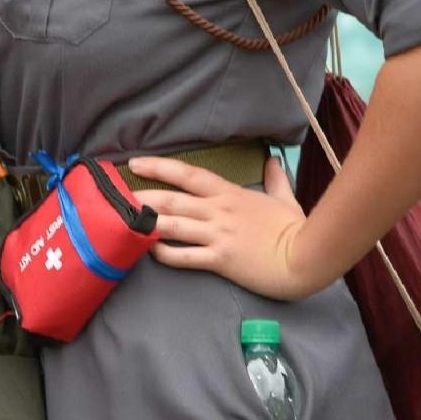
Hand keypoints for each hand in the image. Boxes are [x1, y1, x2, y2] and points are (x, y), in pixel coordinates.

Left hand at [129, 155, 318, 300]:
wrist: (306, 258)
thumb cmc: (294, 229)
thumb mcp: (285, 199)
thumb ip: (275, 178)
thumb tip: (272, 159)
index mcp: (230, 194)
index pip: (188, 174)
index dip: (160, 167)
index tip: (135, 163)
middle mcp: (219, 211)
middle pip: (171, 199)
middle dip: (141, 196)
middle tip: (115, 196)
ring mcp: (218, 235)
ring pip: (173, 225)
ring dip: (146, 222)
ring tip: (121, 221)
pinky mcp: (220, 260)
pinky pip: (185, 256)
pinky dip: (164, 253)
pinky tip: (148, 250)